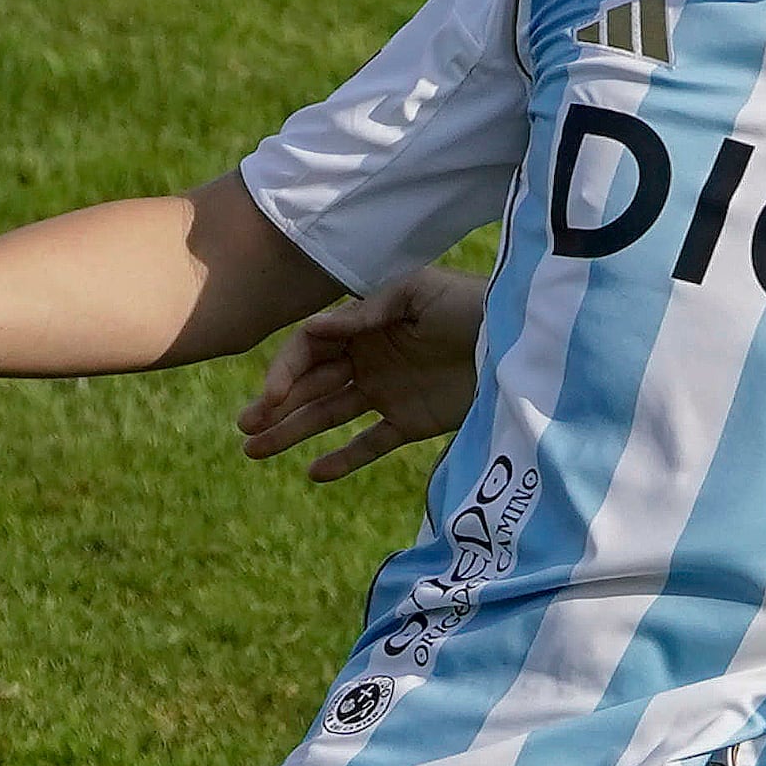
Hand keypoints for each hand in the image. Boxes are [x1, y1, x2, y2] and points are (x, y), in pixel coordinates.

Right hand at [241, 268, 485, 480]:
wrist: (519, 343)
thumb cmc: (471, 305)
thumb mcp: (418, 293)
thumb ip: (366, 310)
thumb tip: (315, 327)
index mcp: (363, 323)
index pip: (309, 348)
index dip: (285, 372)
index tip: (269, 398)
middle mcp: (367, 357)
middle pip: (310, 384)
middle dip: (274, 405)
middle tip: (245, 429)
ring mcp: (386, 390)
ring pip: (328, 415)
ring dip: (292, 431)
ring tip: (255, 451)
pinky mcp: (411, 421)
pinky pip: (369, 444)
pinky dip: (343, 458)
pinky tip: (313, 473)